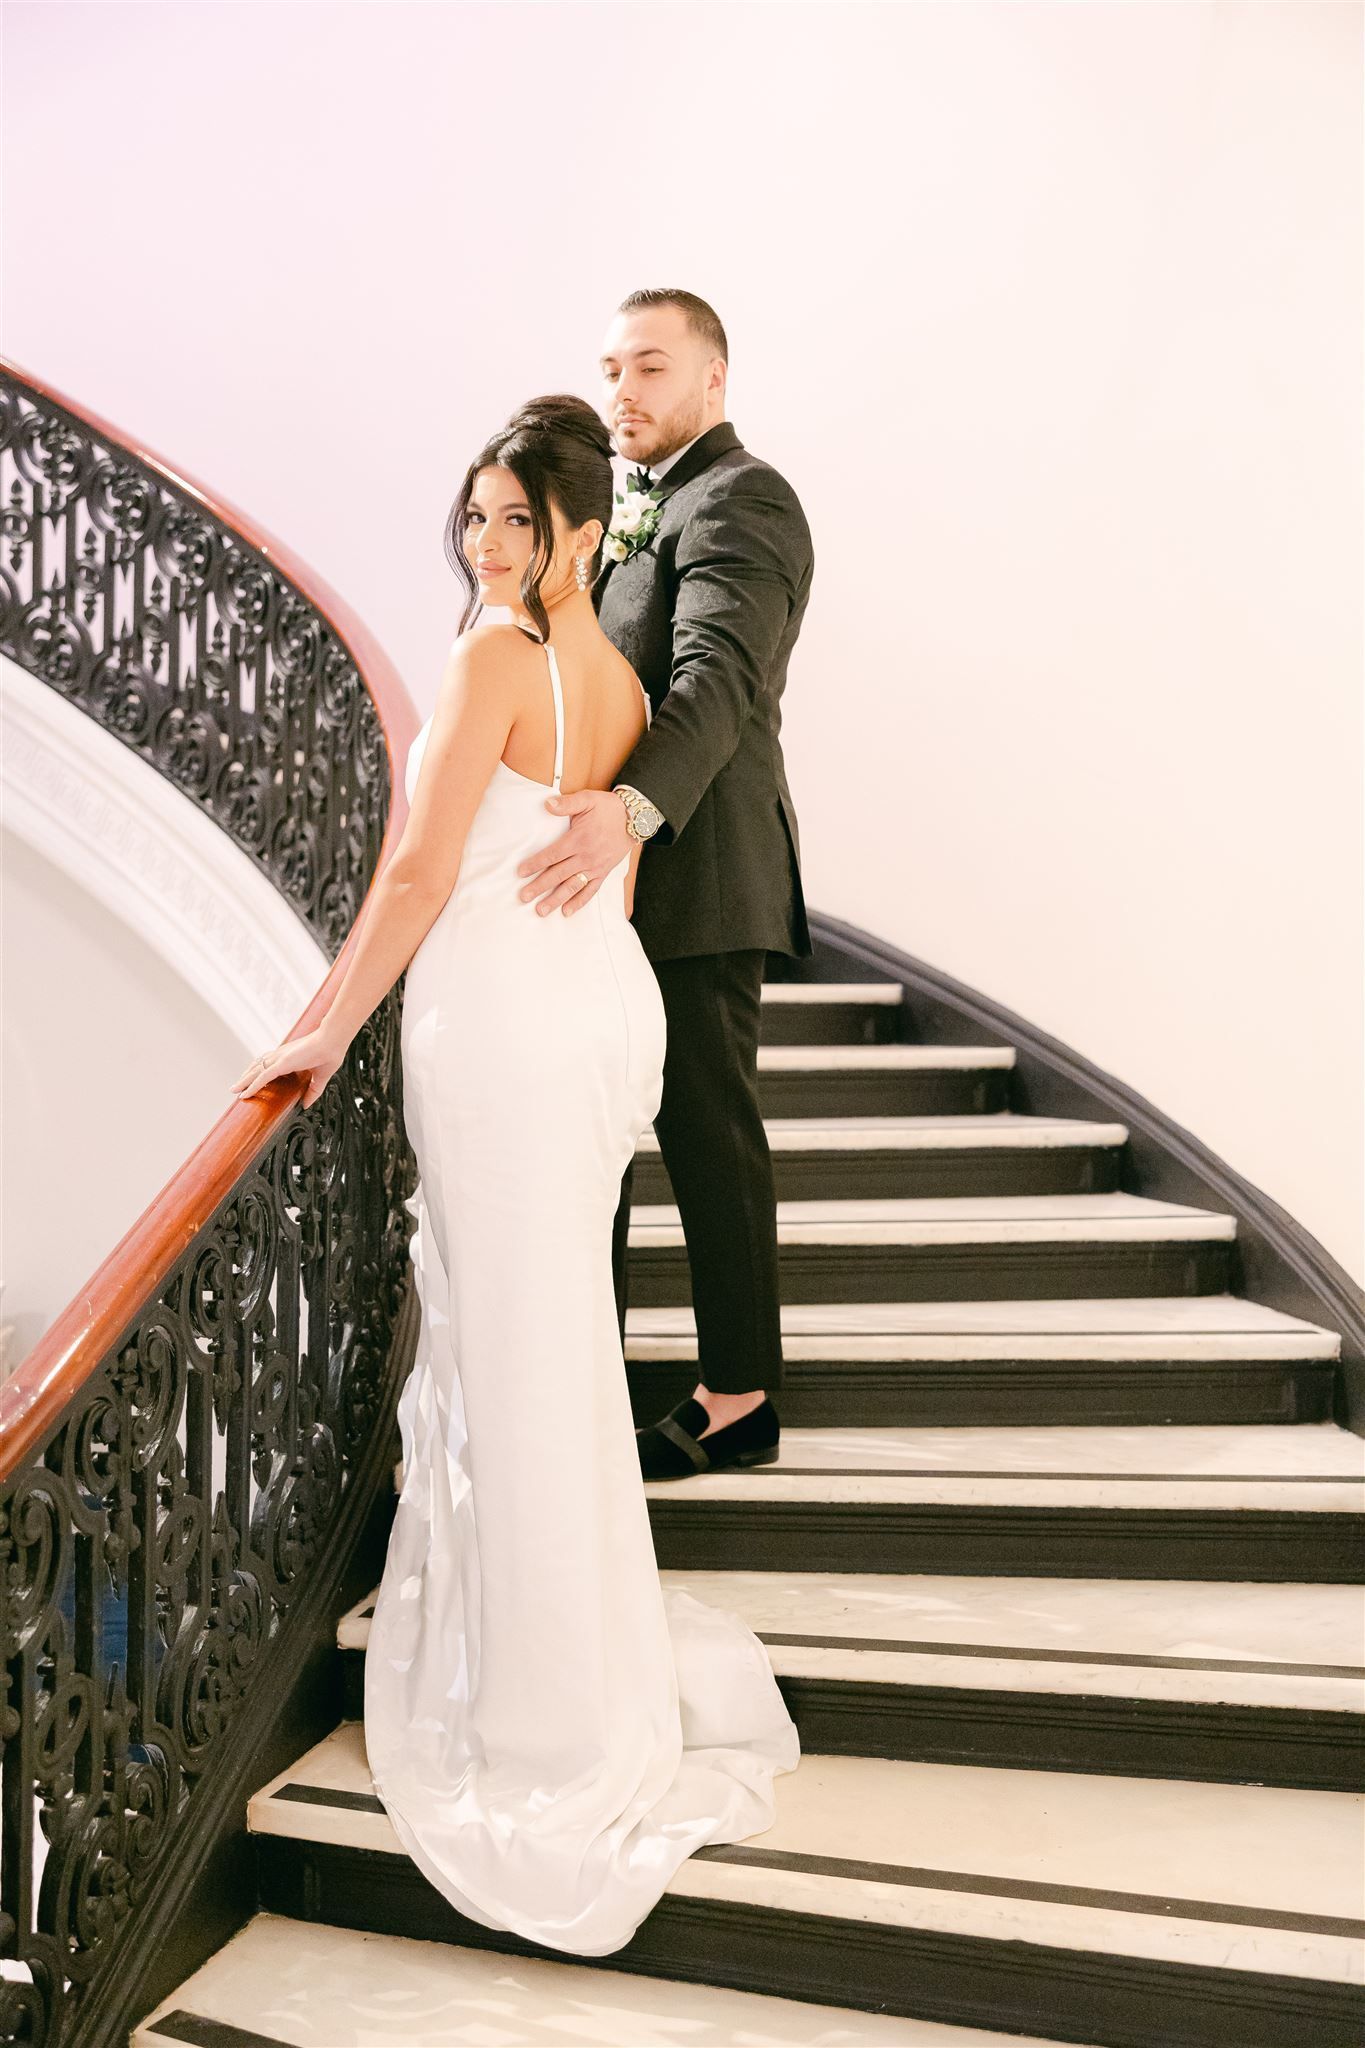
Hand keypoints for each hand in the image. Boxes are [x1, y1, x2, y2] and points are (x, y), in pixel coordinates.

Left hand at [229, 1026, 347, 1108]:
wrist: (334, 1040)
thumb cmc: (331, 1052)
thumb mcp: (321, 1076)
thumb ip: (313, 1091)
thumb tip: (306, 1105)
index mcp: (289, 1056)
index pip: (268, 1064)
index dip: (258, 1072)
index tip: (251, 1080)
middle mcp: (281, 1055)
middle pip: (257, 1066)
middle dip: (246, 1077)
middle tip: (237, 1087)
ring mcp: (280, 1058)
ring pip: (255, 1072)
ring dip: (244, 1081)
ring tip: (234, 1090)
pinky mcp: (282, 1063)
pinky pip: (262, 1077)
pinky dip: (252, 1086)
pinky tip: (244, 1094)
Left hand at [516, 788, 632, 915]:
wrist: (634, 818)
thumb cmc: (608, 808)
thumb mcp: (587, 799)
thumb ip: (567, 803)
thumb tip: (547, 804)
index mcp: (579, 839)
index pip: (552, 854)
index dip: (535, 864)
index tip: (521, 872)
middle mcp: (586, 856)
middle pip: (558, 874)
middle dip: (539, 886)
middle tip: (523, 897)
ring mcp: (595, 867)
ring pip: (572, 886)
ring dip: (556, 899)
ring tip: (541, 910)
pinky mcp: (603, 873)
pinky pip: (590, 891)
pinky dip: (579, 902)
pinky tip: (567, 912)